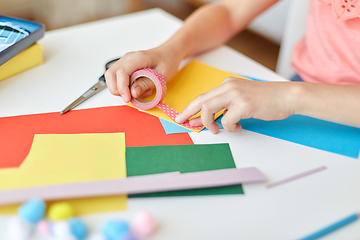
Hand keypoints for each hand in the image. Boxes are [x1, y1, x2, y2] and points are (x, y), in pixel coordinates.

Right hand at [105, 46, 181, 102]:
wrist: (168, 54)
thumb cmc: (167, 62)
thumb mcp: (162, 75)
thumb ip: (147, 83)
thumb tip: (133, 93)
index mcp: (138, 58)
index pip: (122, 72)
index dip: (122, 88)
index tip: (128, 98)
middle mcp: (128, 58)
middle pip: (111, 74)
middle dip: (117, 90)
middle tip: (130, 98)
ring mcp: (125, 61)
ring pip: (111, 77)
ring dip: (119, 89)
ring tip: (137, 92)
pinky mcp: (125, 66)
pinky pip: (116, 78)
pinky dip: (122, 87)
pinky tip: (136, 88)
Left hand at [175, 77, 295, 133]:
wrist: (287, 96)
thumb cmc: (266, 99)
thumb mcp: (241, 99)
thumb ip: (225, 107)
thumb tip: (207, 119)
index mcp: (228, 84)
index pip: (203, 96)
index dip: (191, 108)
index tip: (183, 116)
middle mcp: (229, 87)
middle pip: (201, 101)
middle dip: (189, 113)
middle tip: (182, 122)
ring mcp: (236, 95)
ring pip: (209, 109)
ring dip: (209, 123)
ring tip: (216, 130)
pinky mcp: (244, 104)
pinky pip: (228, 121)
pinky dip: (230, 128)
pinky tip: (239, 128)